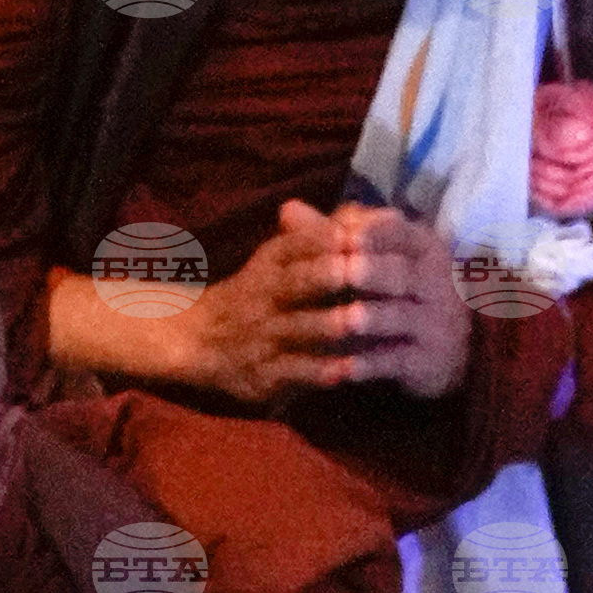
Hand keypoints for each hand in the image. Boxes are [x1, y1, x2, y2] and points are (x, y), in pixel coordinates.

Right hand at [56, 210, 470, 410]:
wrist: (182, 350)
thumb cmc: (237, 305)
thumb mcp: (266, 264)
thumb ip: (306, 239)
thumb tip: (355, 211)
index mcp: (270, 265)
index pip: (313, 244)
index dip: (353, 240)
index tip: (393, 236)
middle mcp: (265, 299)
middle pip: (319, 283)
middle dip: (365, 283)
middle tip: (410, 282)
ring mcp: (262, 341)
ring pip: (314, 330)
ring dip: (358, 331)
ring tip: (398, 329)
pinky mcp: (262, 381)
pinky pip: (302, 377)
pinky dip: (337, 376)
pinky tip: (369, 376)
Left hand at [267, 201, 472, 399]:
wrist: (440, 350)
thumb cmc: (394, 293)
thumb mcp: (370, 259)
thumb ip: (329, 236)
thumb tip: (287, 209)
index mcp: (422, 248)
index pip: (400, 233)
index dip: (373, 233)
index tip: (344, 234)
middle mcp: (436, 281)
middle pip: (403, 272)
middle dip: (374, 271)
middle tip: (346, 271)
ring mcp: (437, 322)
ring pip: (402, 316)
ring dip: (375, 317)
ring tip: (348, 320)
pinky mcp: (430, 360)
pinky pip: (399, 359)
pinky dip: (373, 363)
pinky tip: (346, 369)